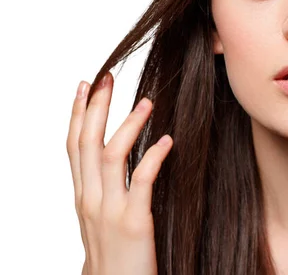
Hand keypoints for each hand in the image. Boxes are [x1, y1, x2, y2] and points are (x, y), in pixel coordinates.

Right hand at [66, 72, 172, 274]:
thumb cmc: (115, 256)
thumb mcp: (101, 219)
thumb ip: (105, 190)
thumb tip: (114, 162)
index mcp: (83, 196)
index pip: (74, 146)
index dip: (77, 113)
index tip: (85, 85)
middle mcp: (90, 200)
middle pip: (86, 143)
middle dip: (95, 107)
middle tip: (106, 77)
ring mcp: (110, 211)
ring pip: (111, 156)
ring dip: (129, 125)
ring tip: (147, 102)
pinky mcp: (134, 223)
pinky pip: (142, 181)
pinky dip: (154, 156)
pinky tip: (168, 141)